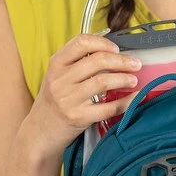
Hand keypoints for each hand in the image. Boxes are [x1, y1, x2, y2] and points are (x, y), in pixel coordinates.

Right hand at [27, 34, 141, 155]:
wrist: (39, 132)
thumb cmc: (53, 101)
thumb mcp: (57, 76)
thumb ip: (76, 63)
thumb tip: (112, 52)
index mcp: (56, 64)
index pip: (81, 42)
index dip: (103, 43)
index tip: (117, 48)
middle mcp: (60, 79)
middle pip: (97, 61)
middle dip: (122, 61)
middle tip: (136, 64)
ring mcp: (68, 99)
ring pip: (103, 82)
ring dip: (124, 79)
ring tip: (133, 80)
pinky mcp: (78, 117)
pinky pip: (108, 107)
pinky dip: (126, 102)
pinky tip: (134, 98)